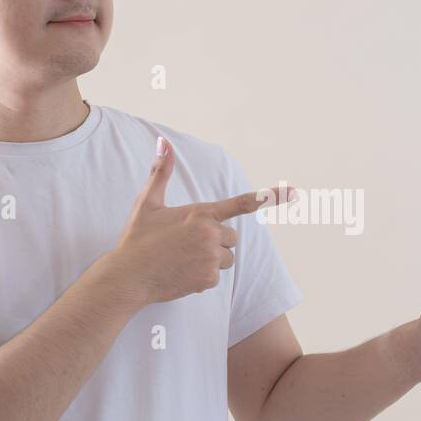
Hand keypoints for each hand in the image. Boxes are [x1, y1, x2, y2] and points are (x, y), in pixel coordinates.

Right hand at [110, 136, 296, 304]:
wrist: (128, 276)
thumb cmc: (137, 238)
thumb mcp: (148, 202)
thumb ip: (161, 171)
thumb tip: (162, 141)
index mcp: (201, 213)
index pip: (242, 203)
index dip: (270, 197)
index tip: (292, 192)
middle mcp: (210, 234)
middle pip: (232, 238)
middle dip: (215, 242)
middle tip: (186, 245)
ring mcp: (210, 258)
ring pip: (226, 259)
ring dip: (211, 260)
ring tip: (183, 259)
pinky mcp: (207, 280)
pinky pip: (216, 277)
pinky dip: (202, 277)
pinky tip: (181, 274)